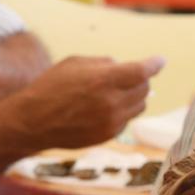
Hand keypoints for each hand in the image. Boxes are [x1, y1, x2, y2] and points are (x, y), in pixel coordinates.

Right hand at [7, 56, 163, 149]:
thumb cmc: (51, 86)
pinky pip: (127, 119)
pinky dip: (123, 110)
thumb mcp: (75, 63)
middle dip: (140, 79)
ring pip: (140, 105)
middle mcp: (112, 102)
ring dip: (134, 95)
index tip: (160, 60)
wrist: (33, 121)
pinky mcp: (109, 134)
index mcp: (105, 80)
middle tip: (128, 76)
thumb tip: (123, 66)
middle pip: (144, 88)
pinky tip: (105, 107)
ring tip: (116, 91)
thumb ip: (104, 63)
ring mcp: (112, 121)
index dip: (154, 64)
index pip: (142, 71)